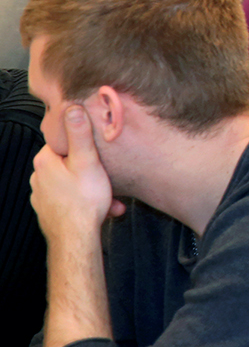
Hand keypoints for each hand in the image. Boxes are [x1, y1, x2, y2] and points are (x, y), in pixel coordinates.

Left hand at [32, 105, 122, 243]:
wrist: (75, 239)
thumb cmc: (84, 200)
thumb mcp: (87, 161)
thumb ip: (79, 134)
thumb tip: (71, 107)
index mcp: (45, 161)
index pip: (64, 142)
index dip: (85, 146)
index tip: (101, 154)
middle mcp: (38, 177)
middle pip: (70, 164)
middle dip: (93, 172)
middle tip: (110, 180)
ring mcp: (42, 196)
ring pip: (72, 183)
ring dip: (94, 189)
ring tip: (112, 200)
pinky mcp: (49, 211)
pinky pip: (71, 200)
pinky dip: (86, 202)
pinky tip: (103, 210)